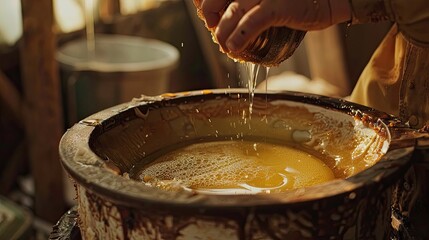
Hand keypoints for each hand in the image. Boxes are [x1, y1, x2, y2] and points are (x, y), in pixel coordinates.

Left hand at [195, 0, 350, 52]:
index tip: (211, 19)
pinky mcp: (278, 6)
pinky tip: (234, 48)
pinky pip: (251, 23)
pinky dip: (238, 37)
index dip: (207, 6)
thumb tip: (222, 18)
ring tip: (225, 47)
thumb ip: (248, 2)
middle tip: (216, 32)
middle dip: (211, 18)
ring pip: (231, 13)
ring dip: (222, 34)